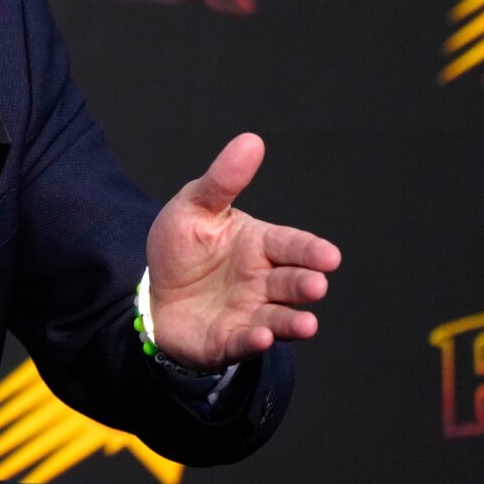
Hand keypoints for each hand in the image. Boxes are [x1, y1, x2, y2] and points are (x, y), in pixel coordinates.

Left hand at [145, 133, 340, 369]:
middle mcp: (263, 281)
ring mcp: (249, 313)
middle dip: (306, 283)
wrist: (154, 293)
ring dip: (293, 322)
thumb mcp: (195, 207)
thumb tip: (251, 140)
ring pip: (279, 318)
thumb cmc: (183, 248)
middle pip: (292, 282)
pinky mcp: (228, 340)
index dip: (311, 252)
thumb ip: (223, 180)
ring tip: (306, 324)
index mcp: (260, 245)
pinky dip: (255, 341)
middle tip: (315, 284)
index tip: (330, 256)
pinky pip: (244, 342)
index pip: (292, 246)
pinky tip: (260, 336)